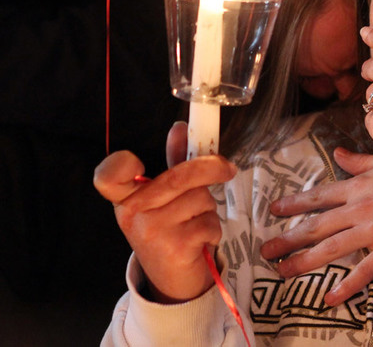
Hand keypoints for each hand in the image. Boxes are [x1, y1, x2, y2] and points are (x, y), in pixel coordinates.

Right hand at [93, 123, 235, 302]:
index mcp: (125, 198)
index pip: (108, 176)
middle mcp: (133, 214)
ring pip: (200, 199)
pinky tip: (200, 241)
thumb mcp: (164, 197)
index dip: (120, 164)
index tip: (138, 162)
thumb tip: (179, 128)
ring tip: (195, 223)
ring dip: (208, 208)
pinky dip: (213, 228)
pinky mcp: (175, 247)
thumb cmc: (169, 231)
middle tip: (227, 168)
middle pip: (179, 176)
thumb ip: (173, 161)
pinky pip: (209, 222)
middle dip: (211, 168)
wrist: (173, 281)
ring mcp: (152, 232)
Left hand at [260, 149, 372, 305]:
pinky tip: (329, 298)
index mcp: (358, 187)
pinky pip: (364, 270)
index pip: (320, 196)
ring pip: (332, 247)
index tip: (274, 209)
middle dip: (290, 238)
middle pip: (318, 225)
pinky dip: (346, 286)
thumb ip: (359, 161)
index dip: (295, 203)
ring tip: (284, 271)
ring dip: (305, 260)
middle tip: (266, 250)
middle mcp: (359, 209)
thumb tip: (338, 153)